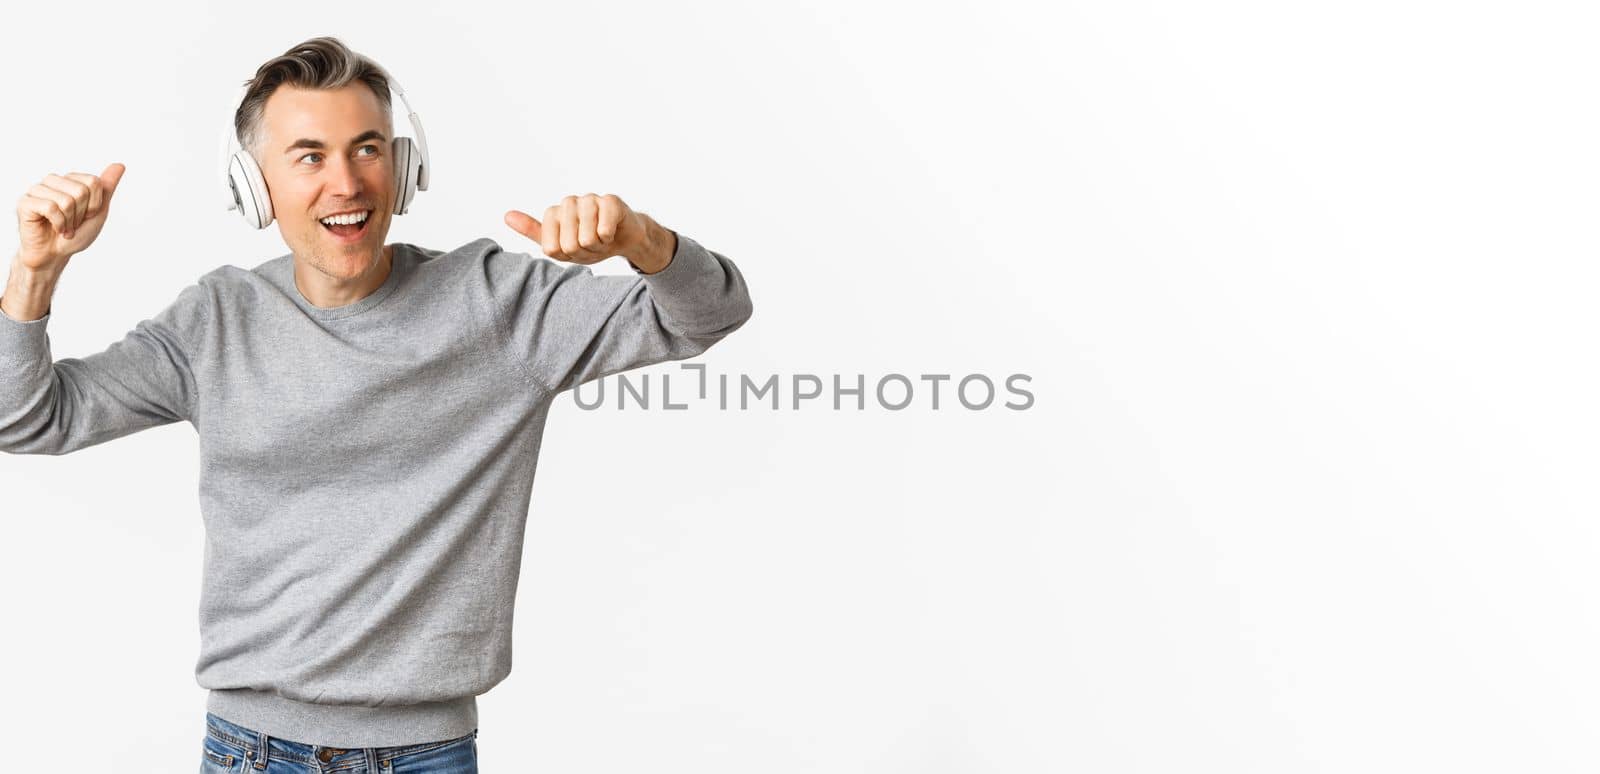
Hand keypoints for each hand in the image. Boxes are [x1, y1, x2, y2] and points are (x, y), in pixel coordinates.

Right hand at [14, 163, 125, 271]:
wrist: (54, 254)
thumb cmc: (75, 234)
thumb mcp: (98, 212)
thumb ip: (106, 188)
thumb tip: (120, 165)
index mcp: (70, 180)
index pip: (94, 182)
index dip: (95, 204)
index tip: (86, 215)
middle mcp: (53, 180)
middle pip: (81, 191)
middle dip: (82, 214)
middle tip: (73, 223)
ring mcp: (38, 190)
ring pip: (66, 200)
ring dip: (69, 221)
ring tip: (63, 227)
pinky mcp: (25, 202)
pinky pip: (50, 208)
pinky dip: (58, 223)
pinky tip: (54, 228)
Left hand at [504, 193, 670, 271]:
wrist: (623, 239)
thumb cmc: (590, 243)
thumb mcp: (560, 245)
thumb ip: (533, 231)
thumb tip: (506, 215)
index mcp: (554, 213)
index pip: (552, 248)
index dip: (567, 256)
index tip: (575, 248)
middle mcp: (569, 202)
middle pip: (570, 244)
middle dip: (584, 251)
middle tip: (592, 243)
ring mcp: (590, 199)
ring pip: (587, 237)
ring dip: (598, 245)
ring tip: (602, 238)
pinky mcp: (610, 201)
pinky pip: (604, 229)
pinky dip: (609, 238)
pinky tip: (612, 231)